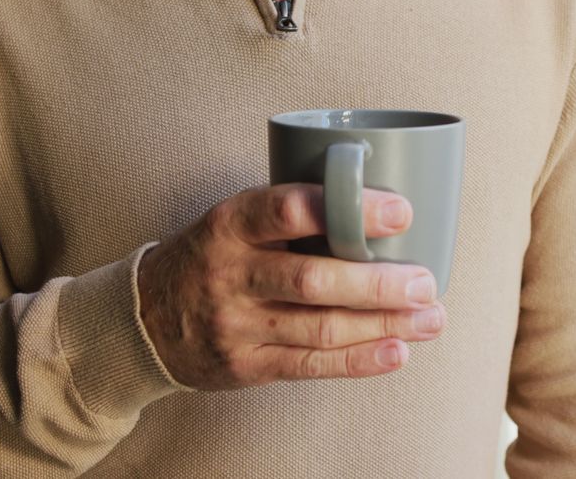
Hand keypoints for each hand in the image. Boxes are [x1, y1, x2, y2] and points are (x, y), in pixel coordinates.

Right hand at [137, 183, 444, 389]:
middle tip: (425, 281)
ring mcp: (235, 324)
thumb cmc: (212, 257)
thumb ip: (291, 215)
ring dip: (383, 325)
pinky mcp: (246, 365)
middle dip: (377, 284)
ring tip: (429, 318)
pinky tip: (396, 351)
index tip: (401, 212)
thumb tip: (379, 211)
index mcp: (230, 223)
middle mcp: (230, 273)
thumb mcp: (234, 221)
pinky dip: (359, 360)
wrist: (146, 318)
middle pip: (312, 279)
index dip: (349, 210)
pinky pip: (311, 366)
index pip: (289, 209)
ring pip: (320, 328)